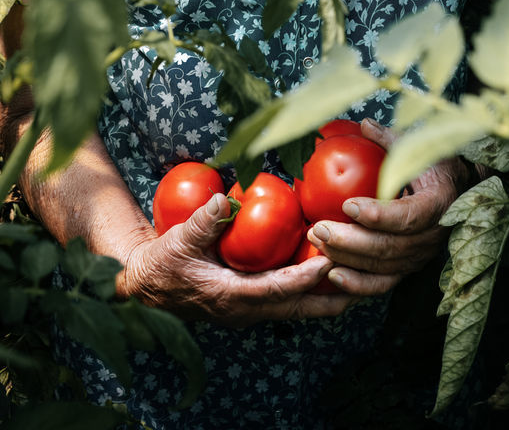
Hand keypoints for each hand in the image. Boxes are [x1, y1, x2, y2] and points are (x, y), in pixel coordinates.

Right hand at [119, 192, 353, 325]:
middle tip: (363, 281)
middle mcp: (244, 310)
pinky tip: (322, 272)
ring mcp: (247, 310)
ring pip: (294, 307)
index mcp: (231, 297)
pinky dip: (306, 289)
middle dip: (330, 298)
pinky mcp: (247, 303)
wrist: (145, 286)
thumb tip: (226, 199)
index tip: (330, 261)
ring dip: (323, 296)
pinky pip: (284, 299)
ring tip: (356, 280)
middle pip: (297, 308)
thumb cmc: (162, 263)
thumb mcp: (178, 240)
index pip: (277, 290)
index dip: (305, 277)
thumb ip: (202, 221)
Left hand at [305, 120, 472, 296]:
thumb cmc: (435, 166)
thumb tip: (364, 124)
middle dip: (350, 240)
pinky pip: (383, 283)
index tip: (348, 205)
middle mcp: (431, 237)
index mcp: (437, 204)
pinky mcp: (408, 268)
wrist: (458, 193)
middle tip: (318, 227)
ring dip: (347, 258)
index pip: (408, 217)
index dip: (378, 215)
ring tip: (317, 242)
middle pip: (389, 247)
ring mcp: (419, 256)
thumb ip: (391, 140)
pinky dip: (358, 284)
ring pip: (382, 267)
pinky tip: (332, 275)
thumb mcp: (419, 148)